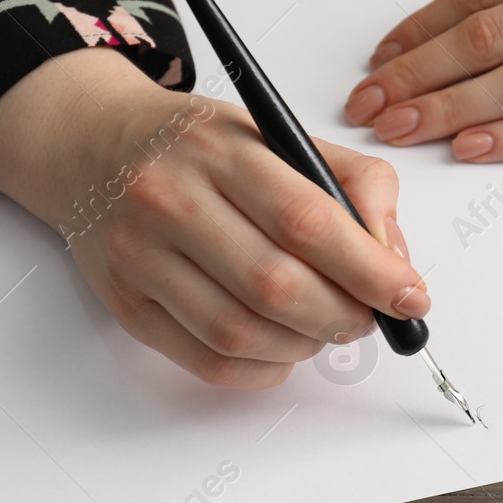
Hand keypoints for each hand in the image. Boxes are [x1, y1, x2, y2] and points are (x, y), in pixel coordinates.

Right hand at [0, 48, 427, 387]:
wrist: (92, 145)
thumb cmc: (198, 146)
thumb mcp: (279, 133)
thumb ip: (351, 183)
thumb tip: (393, 256)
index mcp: (222, 151)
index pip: (309, 221)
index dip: (370, 269)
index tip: (410, 295)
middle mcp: (172, 201)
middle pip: (276, 286)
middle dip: (342, 315)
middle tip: (368, 317)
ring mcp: (141, 257)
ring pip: (241, 332)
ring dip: (304, 346)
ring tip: (323, 328)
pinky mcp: (125, 305)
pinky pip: (205, 361)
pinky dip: (261, 369)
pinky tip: (281, 348)